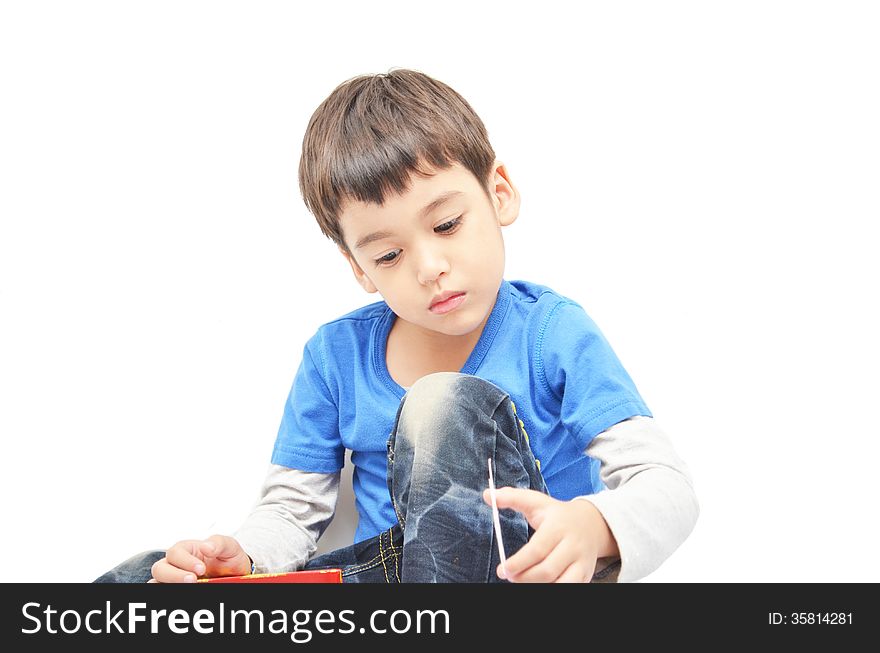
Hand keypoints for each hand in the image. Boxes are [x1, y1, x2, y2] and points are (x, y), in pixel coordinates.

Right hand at [149, 534, 250, 582]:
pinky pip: (164, 592)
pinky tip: (183, 593)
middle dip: (174, 575)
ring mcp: (174, 579)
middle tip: (193, 580)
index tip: (201, 569)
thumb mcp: (229, 547)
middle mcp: (175, 564)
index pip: (175, 553)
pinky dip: (168, 592)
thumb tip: (206, 547)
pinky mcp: (175, 589)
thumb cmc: (228, 558)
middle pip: (160, 569)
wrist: (236, 575)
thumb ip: (219, 543)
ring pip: (157, 582)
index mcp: (186, 549)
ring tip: (189, 587)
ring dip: (169, 585)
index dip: (185, 561)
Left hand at [482, 487, 617, 582]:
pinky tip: (539, 584)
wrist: (592, 523)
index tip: (503, 570)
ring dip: (539, 586)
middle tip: (509, 577)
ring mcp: (582, 561)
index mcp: (557, 526)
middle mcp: (572, 545)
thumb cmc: (556, 514)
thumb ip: (512, 497)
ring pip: (561, 583)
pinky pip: (571, 588)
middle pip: (547, 570)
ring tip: (523, 581)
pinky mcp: (586, 574)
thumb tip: (487, 495)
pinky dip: (553, 588)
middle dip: (524, 577)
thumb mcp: (535, 501)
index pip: (537, 549)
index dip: (518, 562)